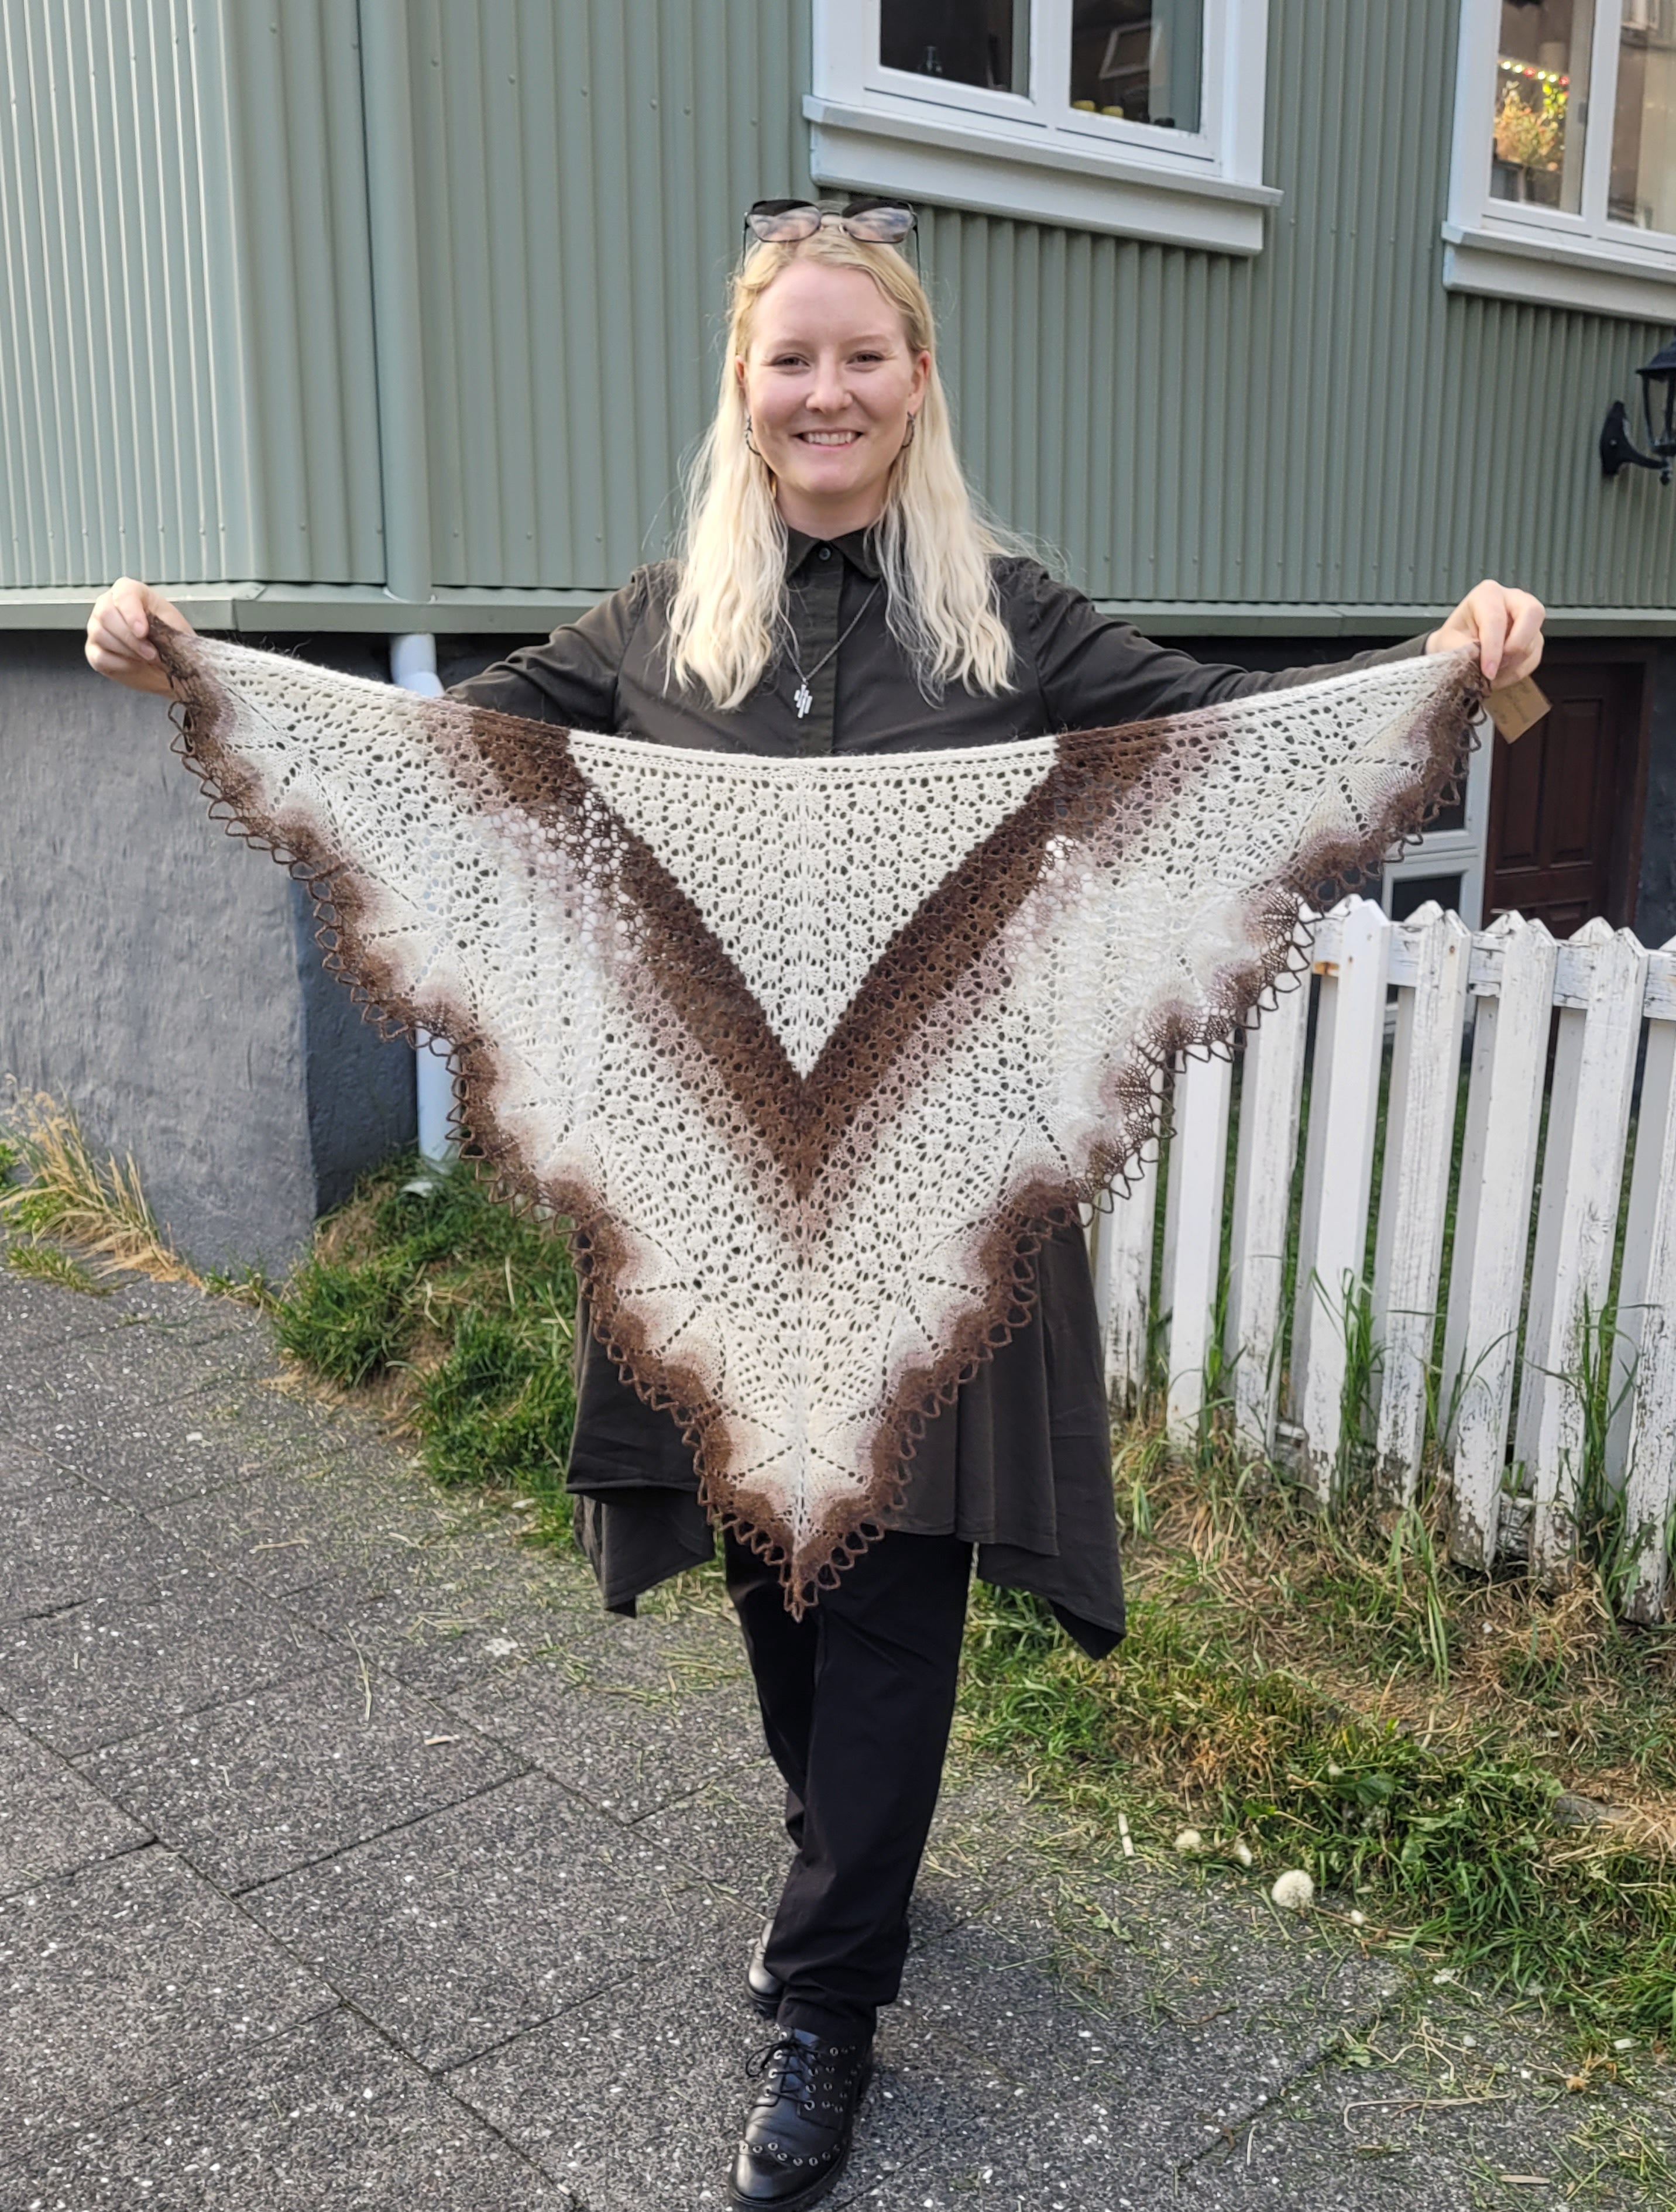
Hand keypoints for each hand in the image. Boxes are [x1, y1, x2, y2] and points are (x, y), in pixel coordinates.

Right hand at [84, 578, 194, 695]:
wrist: (170, 664)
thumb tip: (145, 634)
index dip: (131, 613)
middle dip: (131, 638)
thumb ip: (160, 625)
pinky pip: (100, 657)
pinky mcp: (93, 651)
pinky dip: (121, 665)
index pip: (123, 594)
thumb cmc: (170, 639)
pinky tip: (136, 665)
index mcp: (129, 591)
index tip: (143, 632)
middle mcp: (107, 605)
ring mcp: (96, 628)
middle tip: (152, 654)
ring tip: (148, 659)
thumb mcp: (173, 627)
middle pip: (106, 615)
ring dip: (129, 652)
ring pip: (101, 635)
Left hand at [1425, 580, 1544, 687]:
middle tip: (1498, 667)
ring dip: (1512, 664)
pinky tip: (1498, 674)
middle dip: (1517, 645)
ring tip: (1489, 675)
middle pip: (1533, 613)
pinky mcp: (1534, 638)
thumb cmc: (1453, 639)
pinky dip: (1516, 671)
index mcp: (1488, 594)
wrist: (1457, 646)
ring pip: (1534, 641)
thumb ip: (1468, 651)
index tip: (1488, 672)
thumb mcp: (1450, 643)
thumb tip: (1487, 665)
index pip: (1496, 619)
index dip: (1493, 648)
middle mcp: (1514, 599)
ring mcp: (1528, 618)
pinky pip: (1533, 658)